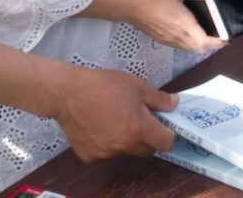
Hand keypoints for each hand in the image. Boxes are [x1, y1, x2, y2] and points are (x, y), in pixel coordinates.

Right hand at [53, 67, 177, 160]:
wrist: (68, 93)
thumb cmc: (105, 85)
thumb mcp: (137, 86)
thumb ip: (159, 99)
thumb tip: (175, 104)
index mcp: (138, 129)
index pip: (165, 143)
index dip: (169, 134)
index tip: (165, 125)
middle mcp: (123, 146)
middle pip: (147, 150)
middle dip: (149, 138)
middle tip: (142, 120)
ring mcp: (105, 154)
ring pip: (126, 151)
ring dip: (128, 140)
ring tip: (117, 119)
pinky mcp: (89, 156)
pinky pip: (106, 153)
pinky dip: (108, 143)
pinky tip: (100, 126)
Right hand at [128, 0, 225, 53]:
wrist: (132, 6)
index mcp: (184, 24)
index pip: (204, 42)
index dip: (217, 43)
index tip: (226, 40)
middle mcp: (177, 36)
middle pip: (199, 48)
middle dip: (211, 45)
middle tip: (219, 38)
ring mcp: (168, 40)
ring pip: (189, 49)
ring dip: (199, 45)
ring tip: (207, 36)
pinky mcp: (162, 40)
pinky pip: (180, 46)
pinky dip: (189, 43)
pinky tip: (190, 33)